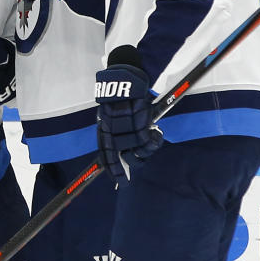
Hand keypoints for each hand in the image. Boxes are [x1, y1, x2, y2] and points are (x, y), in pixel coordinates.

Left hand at [95, 60, 162, 183]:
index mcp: (103, 130)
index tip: (121, 182)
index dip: (114, 170)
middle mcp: (112, 130)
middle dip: (133, 162)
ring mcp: (125, 127)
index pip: (107, 155)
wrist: (125, 78)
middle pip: (123, 156)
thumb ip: (115, 134)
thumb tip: (123, 154)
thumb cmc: (120, 99)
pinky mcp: (139, 121)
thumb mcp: (111, 117)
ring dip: (145, 149)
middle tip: (138, 160)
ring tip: (149, 141)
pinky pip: (148, 139)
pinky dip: (154, 140)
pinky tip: (156, 134)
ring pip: (137, 149)